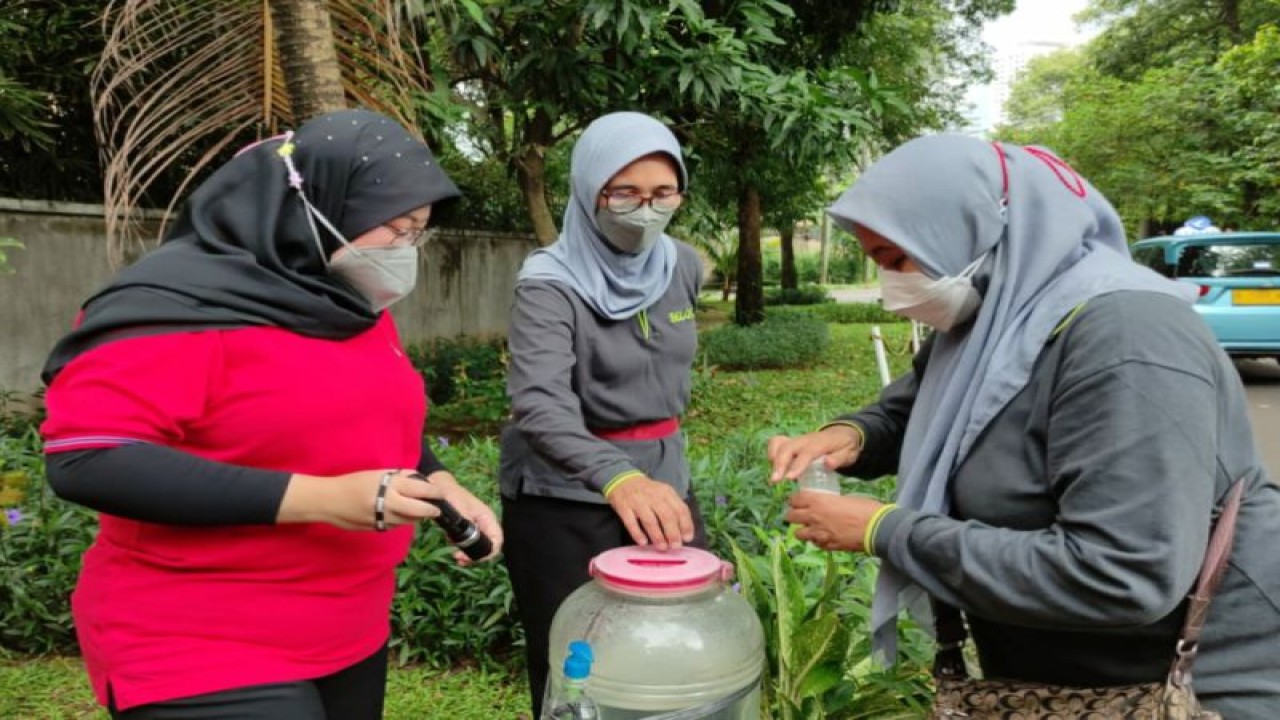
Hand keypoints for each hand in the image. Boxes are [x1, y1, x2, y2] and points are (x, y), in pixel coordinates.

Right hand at [278, 468, 447, 530]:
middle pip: (418, 510)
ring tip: (421, 511)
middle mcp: (386, 502)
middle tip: (437, 509)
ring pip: (408, 521)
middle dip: (431, 510)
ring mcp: (381, 518)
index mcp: (388, 485)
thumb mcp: (377, 474)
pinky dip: (401, 521)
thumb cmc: (353, 482)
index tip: (439, 493)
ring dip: (417, 517)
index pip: (418, 489)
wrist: (329, 501)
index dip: (433, 492)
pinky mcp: (376, 529)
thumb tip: (420, 479)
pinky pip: (395, 525)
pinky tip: (400, 515)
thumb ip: (399, 477)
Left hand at [417, 471, 504, 564]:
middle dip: (477, 556)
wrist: (438, 488)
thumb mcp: (460, 512)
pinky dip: (462, 548)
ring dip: (468, 554)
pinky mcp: (467, 528)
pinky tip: (452, 548)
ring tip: (456, 557)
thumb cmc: (451, 496)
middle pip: (488, 545)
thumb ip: (468, 527)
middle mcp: (484, 523)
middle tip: (461, 560)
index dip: (489, 552)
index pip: (497, 540)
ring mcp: (476, 525)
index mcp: (487, 518)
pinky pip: (469, 542)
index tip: (475, 558)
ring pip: (478, 545)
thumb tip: (471, 541)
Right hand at [606, 475, 694, 550]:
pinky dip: (638, 534)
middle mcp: (653, 496)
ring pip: (650, 521)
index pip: (680, 509)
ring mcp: (637, 501)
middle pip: (667, 516)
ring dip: (658, 536)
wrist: (623, 480)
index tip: (687, 538)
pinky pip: (631, 523)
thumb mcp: (664, 493)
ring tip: (662, 548)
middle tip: (675, 546)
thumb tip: (684, 533)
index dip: (686, 525)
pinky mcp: (623, 507)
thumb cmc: (648, 492)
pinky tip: (643, 543)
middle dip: (673, 534)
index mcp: (666, 492)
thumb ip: (674, 509)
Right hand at [767, 425, 862, 483]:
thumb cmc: (845, 447)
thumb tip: (827, 464)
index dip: (797, 465)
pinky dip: (772, 453)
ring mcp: (797, 439)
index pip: (806, 453)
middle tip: (775, 481)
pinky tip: (774, 467)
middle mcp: (805, 440)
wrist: (842, 433)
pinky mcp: (791, 441)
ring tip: (774, 477)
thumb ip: (838, 459)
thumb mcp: (848, 454)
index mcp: (820, 444)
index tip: (789, 478)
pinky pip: (777, 442)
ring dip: (773, 458)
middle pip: (788, 447)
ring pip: (779, 443)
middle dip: (779, 464)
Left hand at [786, 492, 883, 552]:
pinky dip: (817, 540)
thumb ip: (829, 502)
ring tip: (810, 528)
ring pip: (798, 533)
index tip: (796, 501)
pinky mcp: (827, 545)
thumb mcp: (843, 499)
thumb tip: (825, 505)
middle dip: (793, 515)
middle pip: (790, 516)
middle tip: (800, 515)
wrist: (876, 528)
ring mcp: (819, 533)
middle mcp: (813, 517)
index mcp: (817, 501)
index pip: (794, 499)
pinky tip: (824, 537)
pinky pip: (814, 543)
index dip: (794, 500)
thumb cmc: (864, 508)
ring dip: (803, 530)